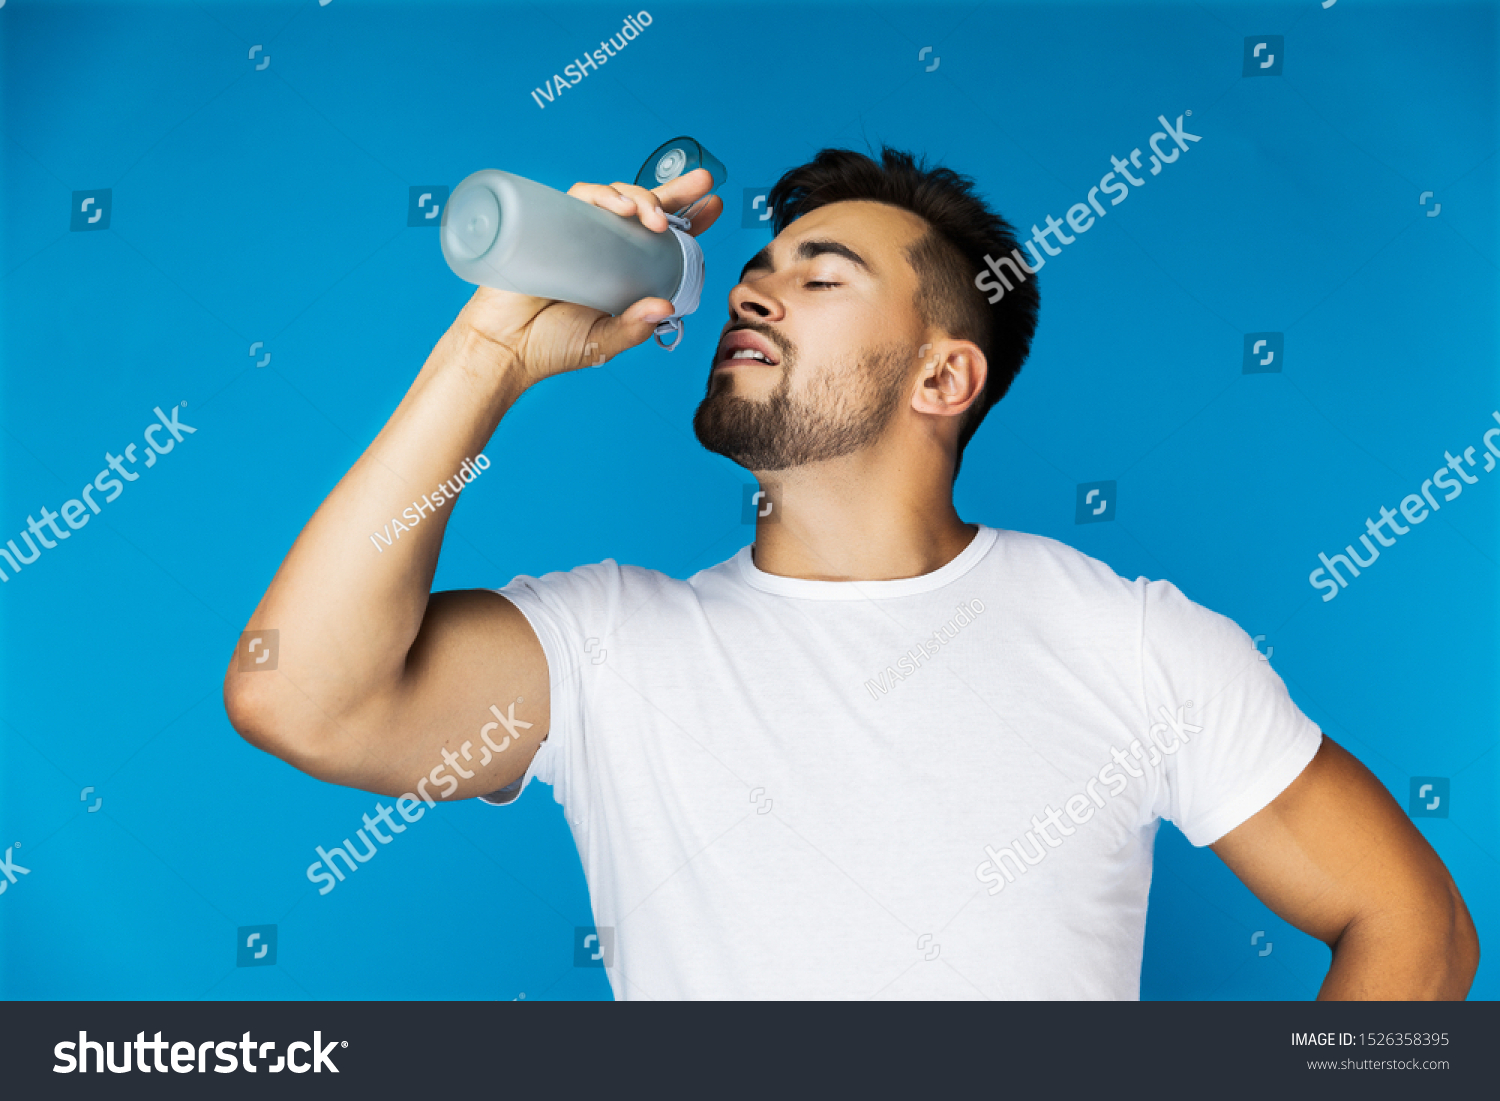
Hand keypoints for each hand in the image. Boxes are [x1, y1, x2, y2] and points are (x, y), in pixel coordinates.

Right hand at [455, 168, 722, 386]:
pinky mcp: (548, 224)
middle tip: (702, 184)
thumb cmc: (551, 346)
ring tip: (655, 218)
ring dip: (641, 197)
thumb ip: (633, 329)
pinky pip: (577, 198)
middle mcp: (601, 246)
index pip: (659, 238)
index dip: (687, 218)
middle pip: (642, 208)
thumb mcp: (603, 342)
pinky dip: (600, 195)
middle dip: (675, 191)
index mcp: (621, 270)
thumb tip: (667, 308)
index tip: (713, 204)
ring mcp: (574, 232)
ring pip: (613, 197)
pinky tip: (620, 208)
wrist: (502, 349)